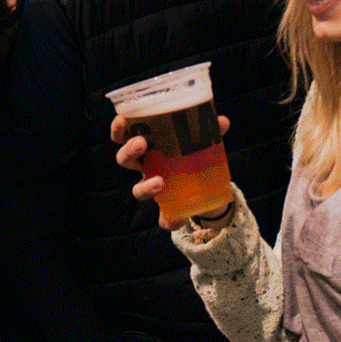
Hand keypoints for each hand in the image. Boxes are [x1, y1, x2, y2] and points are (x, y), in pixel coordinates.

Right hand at [111, 112, 230, 232]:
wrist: (205, 184)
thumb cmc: (192, 155)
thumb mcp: (201, 141)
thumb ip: (208, 132)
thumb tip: (222, 121)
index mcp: (148, 147)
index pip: (124, 137)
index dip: (118, 129)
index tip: (121, 119)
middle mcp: (145, 167)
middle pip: (124, 160)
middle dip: (129, 151)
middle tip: (141, 143)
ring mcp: (154, 188)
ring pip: (137, 190)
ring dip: (145, 187)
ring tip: (159, 183)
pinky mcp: (167, 209)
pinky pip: (163, 219)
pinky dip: (169, 221)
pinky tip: (175, 222)